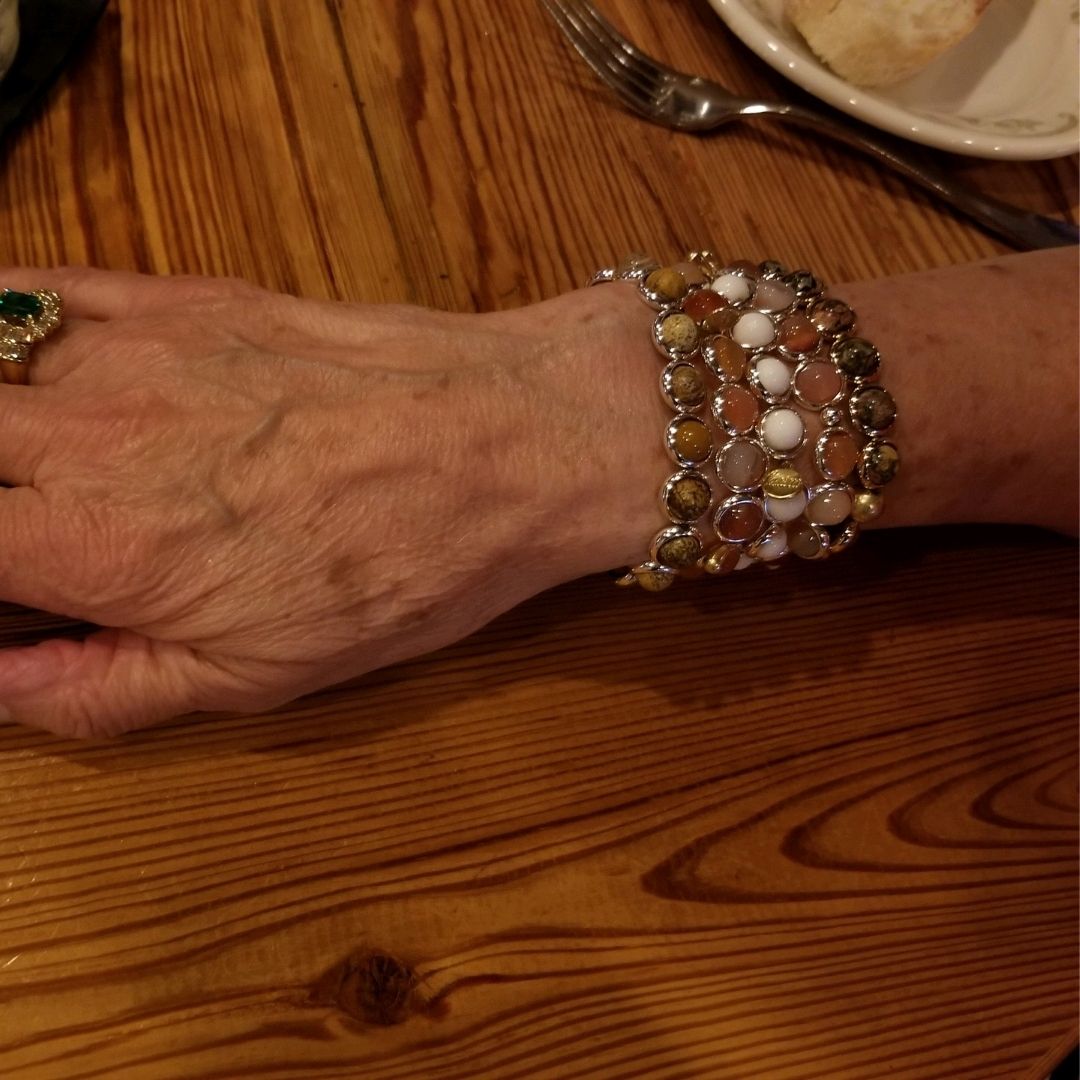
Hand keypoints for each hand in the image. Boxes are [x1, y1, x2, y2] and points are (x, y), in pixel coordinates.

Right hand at [0, 267, 664, 736]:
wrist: (504, 441)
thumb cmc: (403, 566)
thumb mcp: (260, 674)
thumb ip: (103, 688)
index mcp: (102, 544)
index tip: (13, 593)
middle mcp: (89, 434)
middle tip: (35, 534)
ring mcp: (132, 350)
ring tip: (43, 468)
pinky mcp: (181, 297)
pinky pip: (40, 290)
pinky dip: (3, 326)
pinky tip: (28, 367)